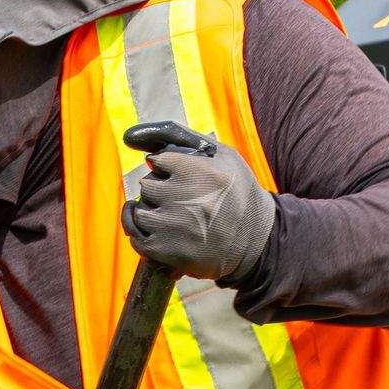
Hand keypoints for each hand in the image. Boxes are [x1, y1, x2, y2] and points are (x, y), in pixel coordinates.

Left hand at [122, 138, 274, 282]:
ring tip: (170, 218)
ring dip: (151, 214)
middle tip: (178, 199)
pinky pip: (137, 239)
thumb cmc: (238, 193)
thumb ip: (181, 136)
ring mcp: (174, 226)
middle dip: (159, 191)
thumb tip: (131, 136)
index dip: (166, 168)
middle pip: (147, 186)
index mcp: (200, 172)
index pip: (158, 161)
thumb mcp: (223, 155)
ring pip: (140, 212)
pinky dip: (144, 236)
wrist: (257, 241)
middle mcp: (186, 198)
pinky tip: (158, 233)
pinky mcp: (168, 252)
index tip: (179, 177)